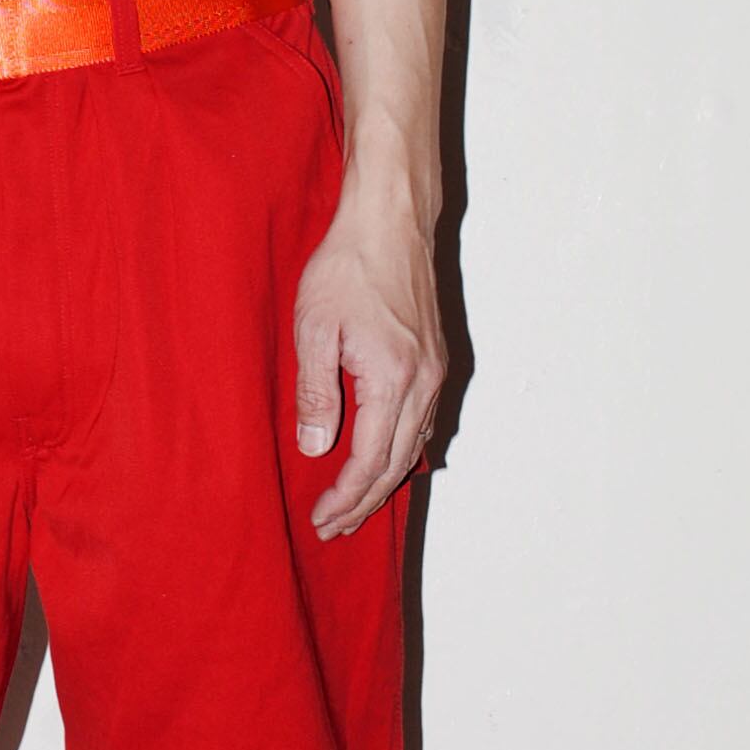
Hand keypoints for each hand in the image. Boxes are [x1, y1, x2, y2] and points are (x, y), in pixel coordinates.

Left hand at [292, 188, 446, 538]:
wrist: (391, 220)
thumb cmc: (348, 266)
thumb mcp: (314, 328)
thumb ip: (315, 392)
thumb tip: (317, 446)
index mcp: (393, 380)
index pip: (368, 461)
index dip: (345, 497)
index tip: (321, 519)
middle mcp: (423, 384)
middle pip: (395, 464)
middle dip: (364, 503)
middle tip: (333, 528)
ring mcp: (435, 373)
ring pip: (413, 447)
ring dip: (383, 482)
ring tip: (354, 507)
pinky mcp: (436, 360)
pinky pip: (423, 424)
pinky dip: (401, 453)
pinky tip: (383, 461)